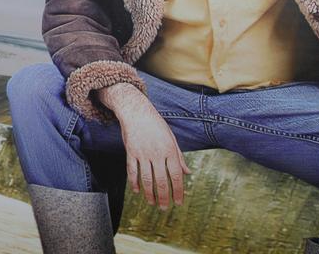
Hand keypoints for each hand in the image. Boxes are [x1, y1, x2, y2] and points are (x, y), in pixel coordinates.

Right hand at [98, 83, 189, 209]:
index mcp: (170, 150)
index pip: (176, 175)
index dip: (178, 190)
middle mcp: (157, 153)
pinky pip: (132, 170)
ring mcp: (143, 153)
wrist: (136, 111)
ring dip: (149, 193)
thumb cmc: (155, 124)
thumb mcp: (171, 138)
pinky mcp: (131, 152)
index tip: (178, 202)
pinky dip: (134, 182)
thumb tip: (188, 172)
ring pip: (146, 178)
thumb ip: (179, 157)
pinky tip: (136, 191)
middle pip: (161, 180)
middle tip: (164, 208)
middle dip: (164, 196)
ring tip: (152, 203)